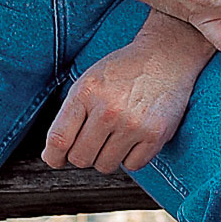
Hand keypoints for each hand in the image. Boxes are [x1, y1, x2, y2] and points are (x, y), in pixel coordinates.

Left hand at [44, 18, 206, 174]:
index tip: (56, 158)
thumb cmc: (125, 70)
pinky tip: (134, 137)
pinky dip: (131, 157)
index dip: (53, 156)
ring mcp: (133, 124)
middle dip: (83, 153)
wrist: (167, 55)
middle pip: (80, 158)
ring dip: (107, 156)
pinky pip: (133, 165)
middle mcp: (109, 110)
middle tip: (94, 139)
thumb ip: (70, 114)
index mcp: (87, 93)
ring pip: (105, 166)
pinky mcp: (156, 135)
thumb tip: (56, 154)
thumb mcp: (89, 81)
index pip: (59, 140)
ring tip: (116, 134)